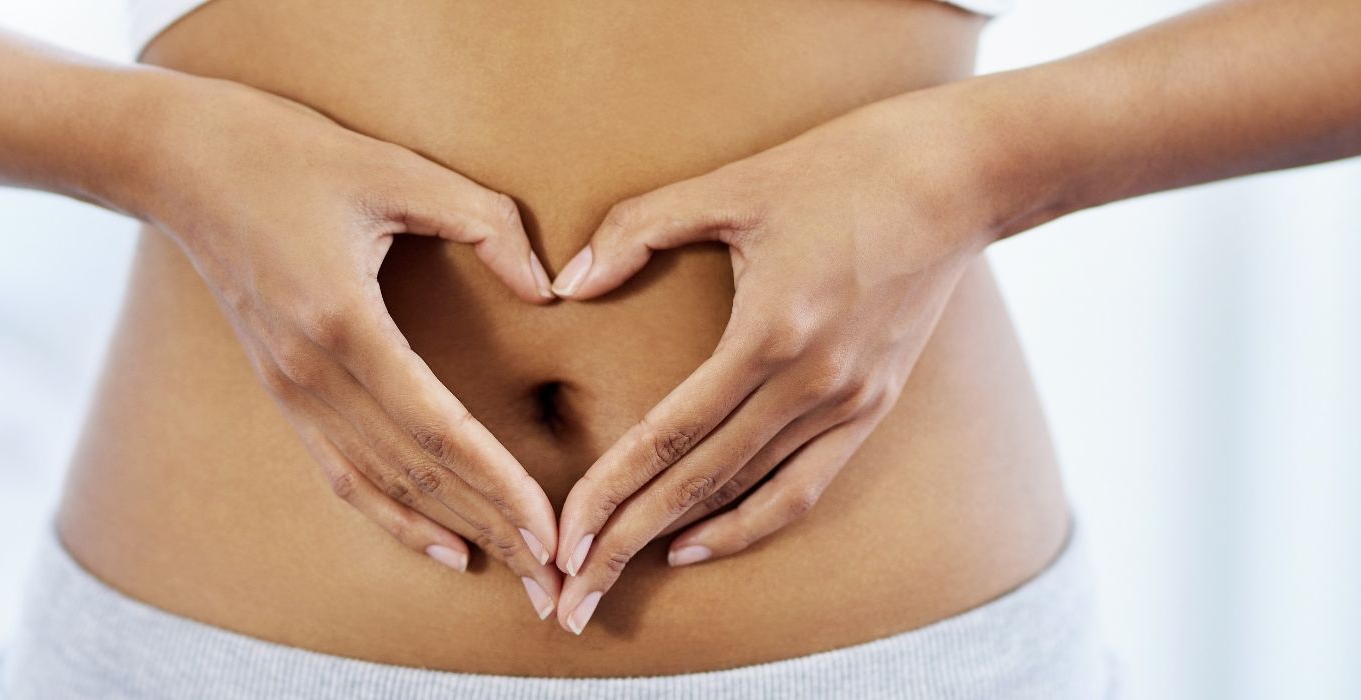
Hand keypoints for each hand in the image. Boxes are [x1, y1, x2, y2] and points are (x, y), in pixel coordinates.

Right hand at [129, 77, 562, 614]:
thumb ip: (485, 222)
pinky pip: (342, 471)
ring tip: (513, 569)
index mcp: (344, 322)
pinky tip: (441, 543)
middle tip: (553, 577)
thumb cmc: (292, 155)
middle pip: (414, 473)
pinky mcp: (283, 390)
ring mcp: (290, 389)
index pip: (436, 428)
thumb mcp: (397, 169)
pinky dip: (392, 515)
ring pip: (380, 484)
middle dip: (490, 527)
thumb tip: (547, 288)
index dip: (497, 483)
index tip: (548, 528)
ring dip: (451, 531)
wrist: (184, 163)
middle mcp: (311, 372)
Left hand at [546, 98, 994, 632]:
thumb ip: (640, 228)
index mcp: (772, 332)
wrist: (960, 176)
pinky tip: (699, 542)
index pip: (670, 435)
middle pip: (701, 483)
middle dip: (627, 541)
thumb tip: (568, 280)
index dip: (610, 492)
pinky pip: (806, 485)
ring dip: (681, 541)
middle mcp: (814, 383)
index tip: (563, 538)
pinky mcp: (875, 404)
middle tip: (569, 594)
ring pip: (751, 495)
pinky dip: (752, 522)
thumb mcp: (733, 184)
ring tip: (619, 578)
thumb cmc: (841, 167)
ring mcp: (851, 401)